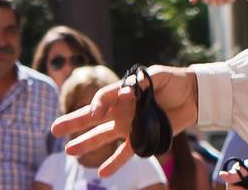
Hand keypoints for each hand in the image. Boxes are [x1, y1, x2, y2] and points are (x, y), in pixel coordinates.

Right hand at [51, 65, 198, 177]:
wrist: (193, 95)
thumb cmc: (174, 81)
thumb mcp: (157, 76)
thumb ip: (139, 82)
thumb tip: (124, 93)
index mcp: (123, 92)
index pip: (103, 98)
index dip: (97, 104)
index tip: (95, 112)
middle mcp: (121, 109)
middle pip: (93, 117)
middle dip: (73, 122)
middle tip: (54, 129)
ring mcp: (130, 125)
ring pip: (103, 136)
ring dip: (86, 143)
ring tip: (69, 151)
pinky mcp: (142, 138)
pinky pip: (126, 153)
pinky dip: (114, 163)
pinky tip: (101, 172)